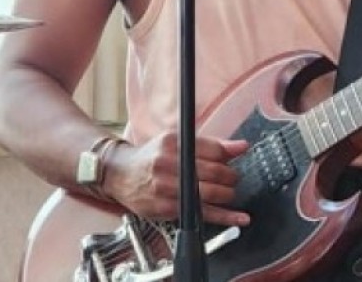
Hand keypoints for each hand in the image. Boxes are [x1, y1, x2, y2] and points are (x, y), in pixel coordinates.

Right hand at [102, 131, 249, 227]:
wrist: (120, 175)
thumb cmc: (152, 157)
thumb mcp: (177, 142)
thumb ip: (211, 145)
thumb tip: (242, 146)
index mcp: (173, 144)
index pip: (213, 150)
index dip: (229, 157)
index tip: (235, 159)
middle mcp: (167, 165)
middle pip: (213, 172)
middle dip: (230, 177)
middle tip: (232, 178)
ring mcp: (165, 188)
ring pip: (208, 193)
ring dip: (227, 194)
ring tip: (228, 193)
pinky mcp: (165, 208)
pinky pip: (200, 213)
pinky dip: (223, 216)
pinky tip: (238, 218)